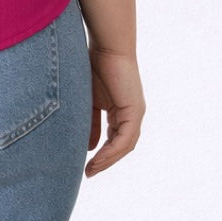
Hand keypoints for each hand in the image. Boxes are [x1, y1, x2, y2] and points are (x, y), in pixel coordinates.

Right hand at [85, 46, 143, 176]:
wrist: (107, 47)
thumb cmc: (94, 66)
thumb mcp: (88, 101)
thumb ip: (89, 123)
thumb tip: (88, 146)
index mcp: (121, 111)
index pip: (114, 140)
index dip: (102, 155)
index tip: (86, 166)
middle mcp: (132, 114)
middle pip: (121, 147)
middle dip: (105, 162)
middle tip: (88, 173)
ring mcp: (135, 114)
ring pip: (124, 146)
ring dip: (108, 160)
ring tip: (91, 170)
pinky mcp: (134, 112)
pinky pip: (124, 139)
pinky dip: (111, 151)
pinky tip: (97, 158)